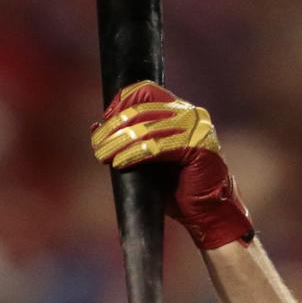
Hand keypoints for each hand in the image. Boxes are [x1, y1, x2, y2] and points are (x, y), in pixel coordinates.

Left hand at [91, 82, 253, 249]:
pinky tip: (119, 164)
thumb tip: (95, 128)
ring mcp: (196, 128)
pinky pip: (157, 147)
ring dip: (118, 143)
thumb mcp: (149, 160)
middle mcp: (189, 113)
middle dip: (113, 127)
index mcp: (179, 110)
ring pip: (146, 128)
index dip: (120, 102)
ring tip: (102, 156)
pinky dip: (134, 155)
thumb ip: (129, 142)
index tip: (102, 123)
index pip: (145, 91)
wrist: (207, 211)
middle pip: (141, 110)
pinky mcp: (197, 147)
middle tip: (97, 145)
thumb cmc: (178, 189)